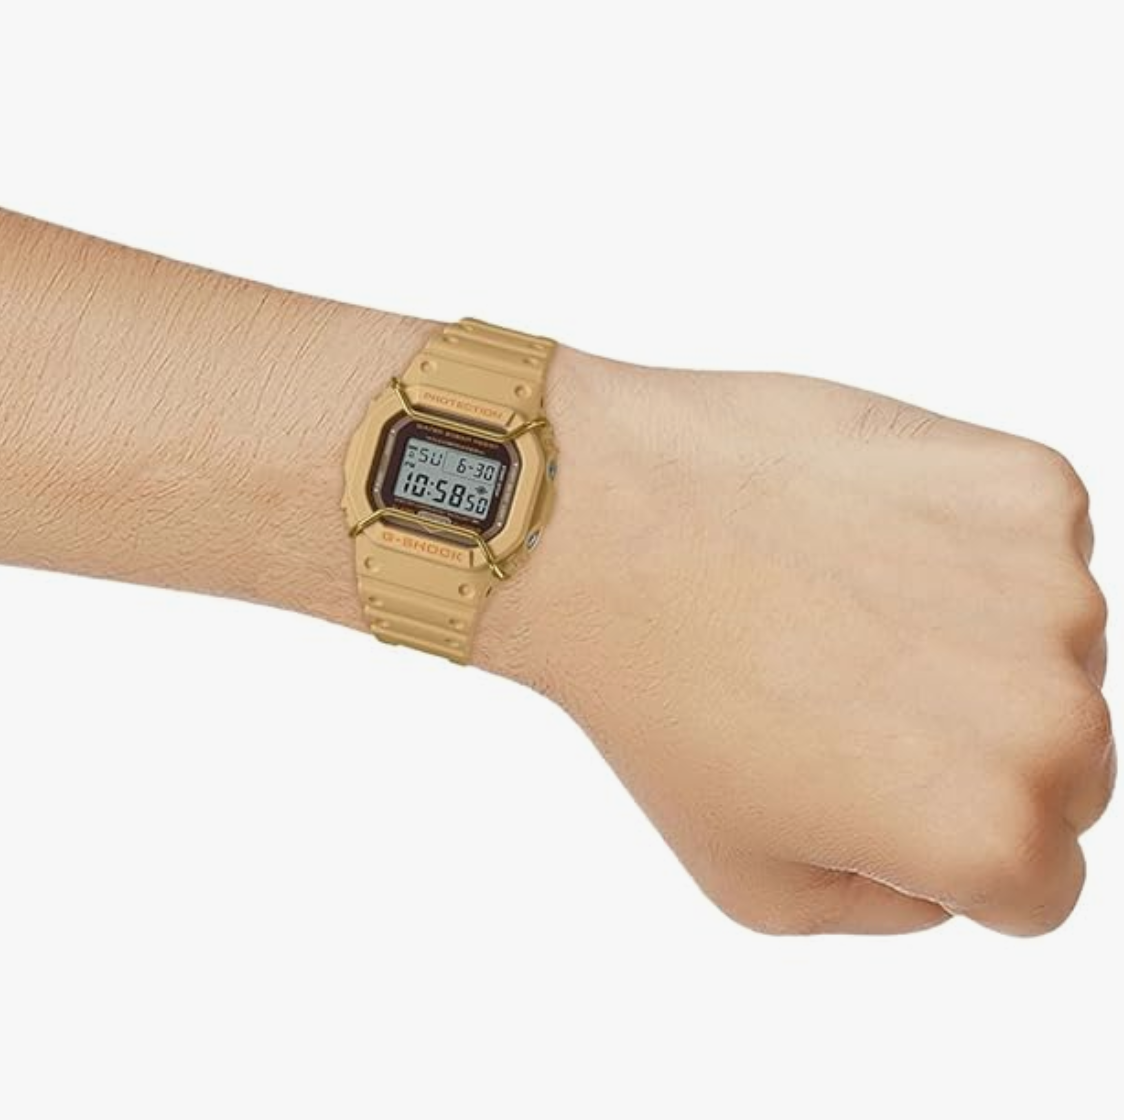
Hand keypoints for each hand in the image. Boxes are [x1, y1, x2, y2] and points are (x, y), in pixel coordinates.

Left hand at [475, 346, 1113, 935]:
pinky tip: (862, 538)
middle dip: (974, 744)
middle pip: (1067, 761)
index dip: (951, 843)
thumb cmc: (658, 698)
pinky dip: (967, 545)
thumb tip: (953, 876)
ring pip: (1051, 646)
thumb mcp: (754, 882)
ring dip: (972, 636)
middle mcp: (1051, 715)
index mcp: (988, 833)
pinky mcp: (1027, 484)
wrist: (604, 525)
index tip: (875, 785)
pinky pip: (1032, 543)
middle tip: (847, 691)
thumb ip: (888, 906)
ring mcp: (1048, 586)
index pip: (1041, 881)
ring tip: (839, 606)